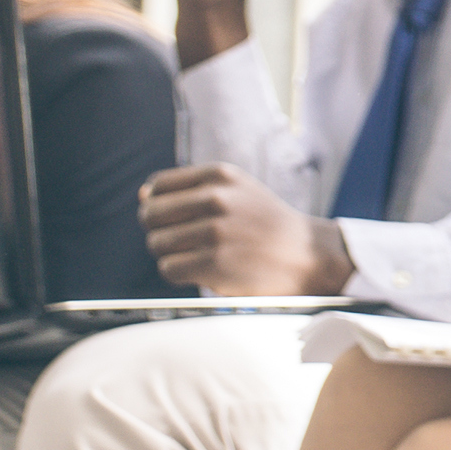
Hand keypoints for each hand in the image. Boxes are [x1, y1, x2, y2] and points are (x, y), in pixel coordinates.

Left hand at [137, 165, 353, 293]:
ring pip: (157, 243)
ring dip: (171, 254)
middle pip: (151, 215)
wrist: (307, 255)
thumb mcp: (237, 191)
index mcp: (220, 176)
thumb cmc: (266, 224)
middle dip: (159, 231)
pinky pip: (169, 268)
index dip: (158, 205)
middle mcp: (217, 198)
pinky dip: (180, 273)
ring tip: (199, 256)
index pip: (158, 186)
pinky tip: (202, 270)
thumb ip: (191, 189)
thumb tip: (143, 195)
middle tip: (184, 241)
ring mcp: (216, 231)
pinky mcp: (215, 263)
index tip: (176, 218)